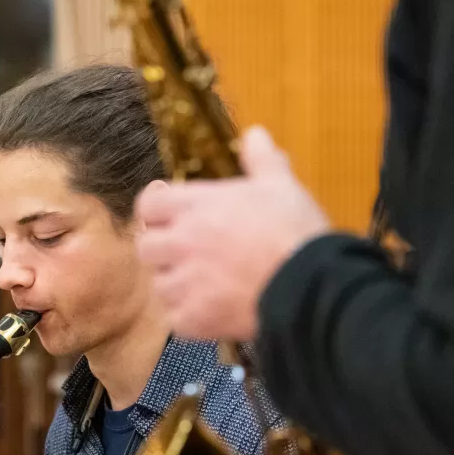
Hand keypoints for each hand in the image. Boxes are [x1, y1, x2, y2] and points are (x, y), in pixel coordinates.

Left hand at [135, 127, 330, 340]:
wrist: (309, 287)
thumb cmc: (294, 232)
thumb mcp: (281, 185)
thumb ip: (261, 160)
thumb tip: (255, 134)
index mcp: (196, 207)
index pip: (148, 204)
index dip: (155, 209)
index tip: (167, 214)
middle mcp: (182, 244)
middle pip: (145, 246)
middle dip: (161, 249)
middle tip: (185, 252)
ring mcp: (184, 284)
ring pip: (159, 285)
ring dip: (175, 284)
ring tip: (202, 283)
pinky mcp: (192, 319)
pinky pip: (175, 319)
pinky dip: (189, 316)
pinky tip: (210, 309)